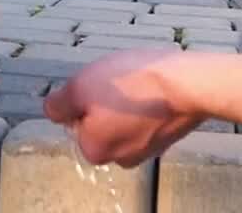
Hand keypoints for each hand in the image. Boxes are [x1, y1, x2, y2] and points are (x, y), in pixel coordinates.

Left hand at [43, 48, 206, 167]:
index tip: (97, 86)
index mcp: (95, 151)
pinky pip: (145, 116)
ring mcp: (148, 149)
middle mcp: (121, 158)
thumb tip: (52, 111)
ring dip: (127, 100)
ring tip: (138, 83)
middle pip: (99, 121)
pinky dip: (146, 102)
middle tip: (119, 83)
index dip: (82, 98)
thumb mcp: (79, 88)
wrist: (188, 84)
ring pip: (123, 117)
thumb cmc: (131, 85)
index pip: (75, 120)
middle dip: (105, 100)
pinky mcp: (168, 136)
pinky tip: (154, 88)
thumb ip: (58, 105)